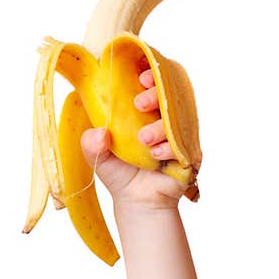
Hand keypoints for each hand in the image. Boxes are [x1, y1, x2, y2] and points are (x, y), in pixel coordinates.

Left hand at [80, 68, 189, 211]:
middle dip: (156, 94)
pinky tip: (156, 155)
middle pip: (168, 95)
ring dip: (160, 125)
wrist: (136, 201)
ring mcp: (178, 135)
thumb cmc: (121, 173)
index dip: (150, 76)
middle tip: (139, 103)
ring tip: (143, 139)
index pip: (152, 86)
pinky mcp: (189, 152)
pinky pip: (184, 142)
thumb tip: (98, 133)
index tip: (141, 76)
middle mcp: (164, 120)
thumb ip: (90, 143)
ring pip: (177, 118)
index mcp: (145, 114)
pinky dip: (169, 146)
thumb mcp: (97, 157)